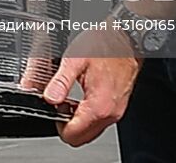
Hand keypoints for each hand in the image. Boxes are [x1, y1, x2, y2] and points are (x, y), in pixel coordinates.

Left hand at [42, 26, 140, 147]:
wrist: (126, 37)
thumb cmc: (105, 45)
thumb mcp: (75, 60)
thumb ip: (60, 82)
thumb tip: (49, 99)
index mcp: (98, 106)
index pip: (72, 136)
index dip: (57, 124)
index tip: (54, 108)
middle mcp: (110, 113)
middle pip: (82, 138)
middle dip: (67, 125)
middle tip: (60, 104)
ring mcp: (115, 111)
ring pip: (91, 131)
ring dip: (77, 121)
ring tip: (70, 99)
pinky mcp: (118, 106)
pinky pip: (99, 121)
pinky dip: (88, 115)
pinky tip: (82, 98)